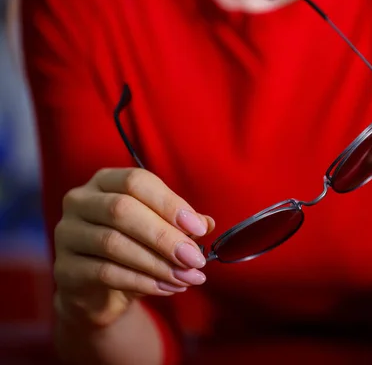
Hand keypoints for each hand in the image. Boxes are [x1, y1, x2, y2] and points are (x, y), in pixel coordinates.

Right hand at [54, 168, 214, 326]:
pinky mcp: (64, 268)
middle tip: (195, 259)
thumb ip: (182, 224)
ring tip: (186, 278)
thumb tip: (206, 223)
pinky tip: (166, 288)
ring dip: (157, 263)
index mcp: (106, 181)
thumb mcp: (161, 232)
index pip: (137, 181)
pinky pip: (104, 273)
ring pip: (113, 244)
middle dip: (165, 237)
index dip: (170, 203)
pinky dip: (142, 281)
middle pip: (122, 211)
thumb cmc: (134, 249)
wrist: (100, 291)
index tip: (199, 229)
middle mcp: (80, 201)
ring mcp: (67, 233)